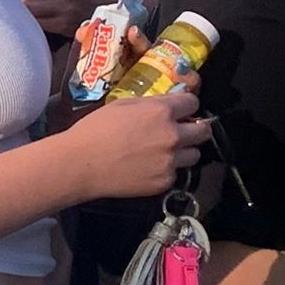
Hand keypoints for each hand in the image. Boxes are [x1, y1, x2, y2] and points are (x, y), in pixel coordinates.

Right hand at [71, 86, 209, 198]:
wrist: (81, 164)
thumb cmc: (94, 130)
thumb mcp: (122, 105)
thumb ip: (150, 105)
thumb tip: (168, 105)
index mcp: (161, 112)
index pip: (193, 103)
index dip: (187, 106)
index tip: (182, 111)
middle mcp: (172, 136)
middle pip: (203, 131)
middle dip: (195, 129)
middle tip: (183, 132)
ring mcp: (170, 161)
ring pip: (194, 155)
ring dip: (184, 152)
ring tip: (165, 153)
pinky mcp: (164, 181)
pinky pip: (176, 174)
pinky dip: (166, 170)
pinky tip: (148, 168)